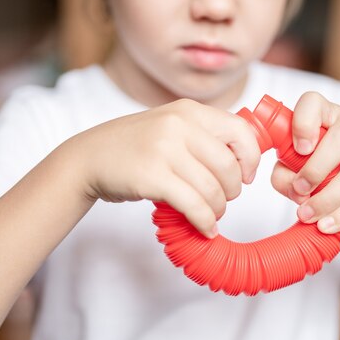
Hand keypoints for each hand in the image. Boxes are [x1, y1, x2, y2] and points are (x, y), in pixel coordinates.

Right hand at [71, 99, 259, 237]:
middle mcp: (178, 125)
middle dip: (233, 191)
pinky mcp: (152, 176)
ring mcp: (163, 149)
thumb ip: (204, 136)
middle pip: (228, 167)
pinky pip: (193, 205)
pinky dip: (204, 221)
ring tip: (211, 215)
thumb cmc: (135, 147)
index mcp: (189, 111)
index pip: (241, 132)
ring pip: (213, 189)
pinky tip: (204, 228)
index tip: (246, 176)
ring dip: (218, 210)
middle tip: (223, 199)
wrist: (89, 157)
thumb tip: (245, 160)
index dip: (250, 159)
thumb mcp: (171, 126)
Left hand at [271, 92, 339, 232]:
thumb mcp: (293, 167)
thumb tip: (293, 188)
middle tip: (299, 191)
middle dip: (317, 169)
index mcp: (325, 113)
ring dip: (329, 199)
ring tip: (308, 216)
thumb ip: (284, 174)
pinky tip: (328, 225)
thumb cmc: (318, 169)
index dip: (303, 123)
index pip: (313, 103)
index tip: (298, 149)